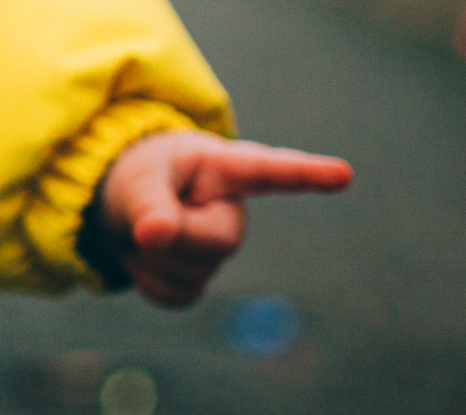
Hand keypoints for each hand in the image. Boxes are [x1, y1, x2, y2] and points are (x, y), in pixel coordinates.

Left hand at [95, 132, 351, 307]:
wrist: (121, 203)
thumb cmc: (140, 176)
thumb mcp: (138, 180)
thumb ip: (148, 204)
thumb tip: (152, 235)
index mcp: (222, 169)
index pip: (269, 171)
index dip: (307, 174)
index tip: (343, 173)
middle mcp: (231, 211)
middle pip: (218, 242)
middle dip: (175, 235)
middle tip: (145, 219)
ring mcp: (219, 248)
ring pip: (191, 275)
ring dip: (154, 257)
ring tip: (144, 229)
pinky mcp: (201, 277)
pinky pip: (175, 296)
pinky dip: (147, 279)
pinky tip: (145, 256)